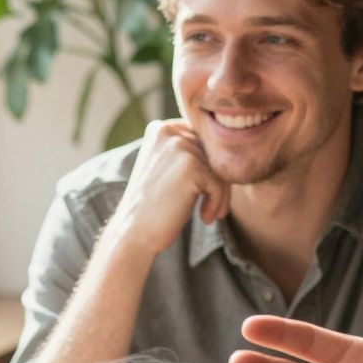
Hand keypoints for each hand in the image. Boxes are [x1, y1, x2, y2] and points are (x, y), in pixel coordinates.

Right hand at [108, 119, 230, 258]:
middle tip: (213, 208)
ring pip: (220, 168)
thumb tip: (230, 152)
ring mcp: (179, 146)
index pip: (204, 141)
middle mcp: (169, 131)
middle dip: (219, 183)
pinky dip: (217, 203)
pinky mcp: (191, 166)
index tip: (207, 193)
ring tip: (210, 214)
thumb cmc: (153, 206)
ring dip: (220, 196)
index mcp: (162, 129)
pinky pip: (220, 184)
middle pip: (214, 153)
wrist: (133, 233)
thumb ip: (190, 153)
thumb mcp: (167, 169)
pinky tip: (205, 218)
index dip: (211, 168)